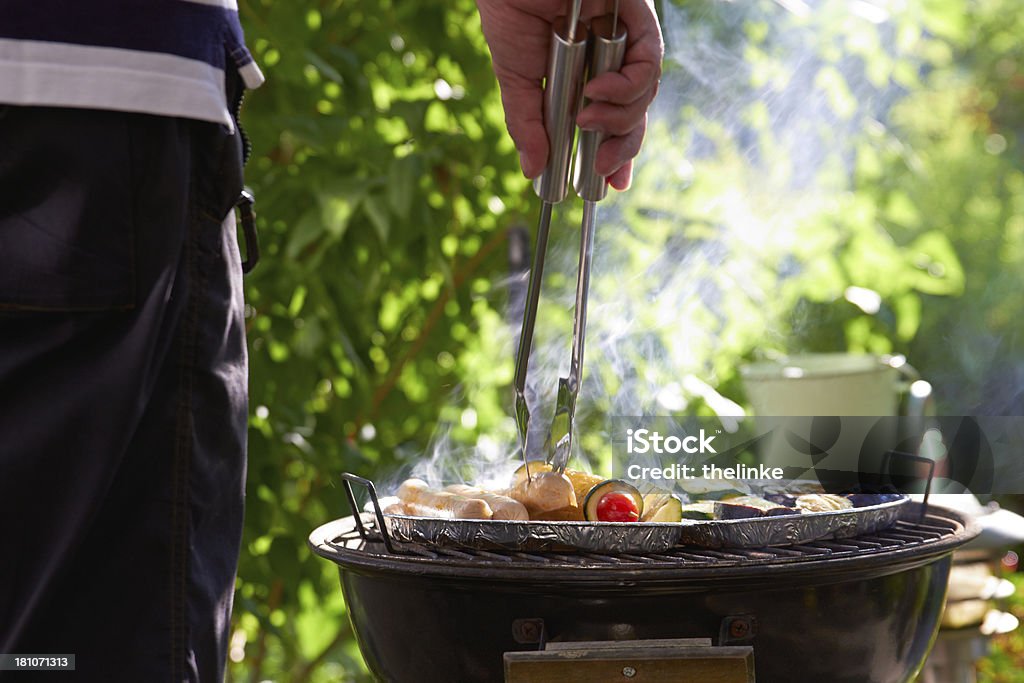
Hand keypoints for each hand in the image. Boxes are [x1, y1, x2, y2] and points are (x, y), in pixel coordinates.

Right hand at [476, 0, 662, 190]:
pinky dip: (627, 85)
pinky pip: (648, 63)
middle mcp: (609, 57)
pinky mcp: (637, 16)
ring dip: (619, 119)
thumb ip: (528, 123)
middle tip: (603, 172)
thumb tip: (532, 170)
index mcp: (583, 73)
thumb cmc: (511, 8)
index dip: (613, 153)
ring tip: (587, 121)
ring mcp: (624, 38)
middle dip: (622, 148)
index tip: (608, 186)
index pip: (609, 120)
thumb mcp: (516, 77)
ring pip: (643, 95)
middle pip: (633, 114)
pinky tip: (598, 91)